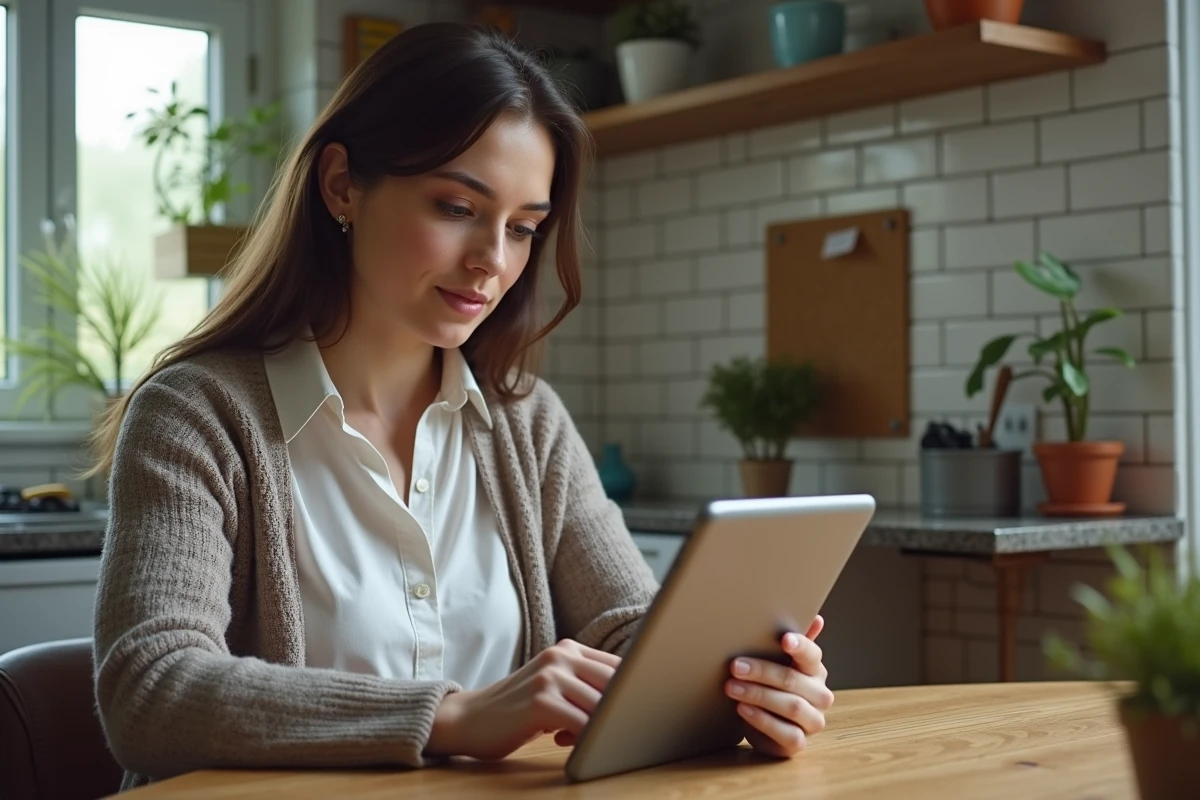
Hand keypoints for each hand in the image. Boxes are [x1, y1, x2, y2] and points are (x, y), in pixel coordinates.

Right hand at [424, 639, 619, 760]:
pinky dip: (586, 739)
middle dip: (623, 709)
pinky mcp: (540, 702)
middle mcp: (560, 656)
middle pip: (616, 682)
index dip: (634, 689)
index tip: (641, 709)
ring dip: (601, 728)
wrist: (469, 718)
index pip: (619, 665)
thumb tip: (629, 703)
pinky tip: (565, 743)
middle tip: (621, 730)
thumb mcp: (552, 686)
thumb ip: (583, 686)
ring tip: (582, 739)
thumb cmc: (517, 709)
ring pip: (600, 705)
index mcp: (568, 649)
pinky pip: (582, 724)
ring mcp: (550, 677)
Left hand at [724, 615, 832, 757]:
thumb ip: (795, 642)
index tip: (784, 639)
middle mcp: (820, 695)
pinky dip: (763, 720)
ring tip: (732, 687)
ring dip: (758, 695)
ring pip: (792, 706)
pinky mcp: (799, 742)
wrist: (766, 724)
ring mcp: (813, 720)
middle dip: (763, 672)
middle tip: (735, 666)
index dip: (801, 646)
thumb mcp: (779, 663)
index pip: (813, 655)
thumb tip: (817, 619)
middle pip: (794, 681)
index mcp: (815, 670)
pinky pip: (787, 733)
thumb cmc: (773, 686)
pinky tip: (743, 710)